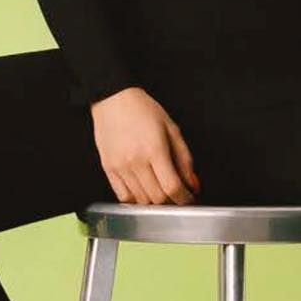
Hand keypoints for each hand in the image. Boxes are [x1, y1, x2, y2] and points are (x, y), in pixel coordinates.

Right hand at [89, 87, 201, 204]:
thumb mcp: (172, 129)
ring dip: (154, 201)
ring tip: (160, 190)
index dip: (184, 198)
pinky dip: (136, 200)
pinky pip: (123, 197)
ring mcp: (120, 167)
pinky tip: (143, 191)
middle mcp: (136, 161)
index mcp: (154, 149)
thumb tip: (192, 183)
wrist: (113, 99)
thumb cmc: (143, 110)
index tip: (188, 198)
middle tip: (176, 194)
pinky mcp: (108, 169)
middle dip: (171, 200)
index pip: (172, 187)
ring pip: (141, 200)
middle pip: (157, 198)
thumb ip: (184, 158)